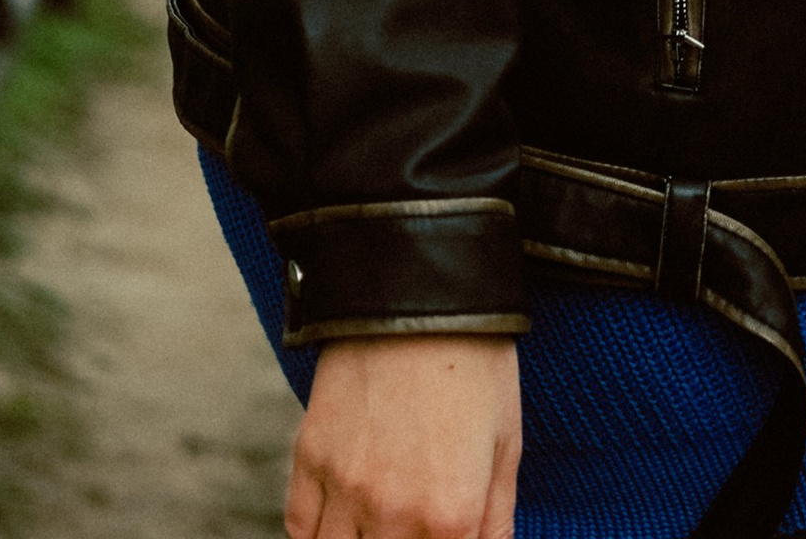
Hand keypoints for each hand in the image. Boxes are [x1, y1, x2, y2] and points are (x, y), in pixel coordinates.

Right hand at [286, 335, 519, 538]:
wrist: (420, 290)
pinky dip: (316, 535)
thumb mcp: (506, 441)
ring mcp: (346, 489)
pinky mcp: (310, 459)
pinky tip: (337, 524)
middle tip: (412, 523)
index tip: (445, 532)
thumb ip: (497, 518)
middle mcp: (394, 515)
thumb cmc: (477, 363)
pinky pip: (299, 529)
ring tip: (375, 526)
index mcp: (451, 515)